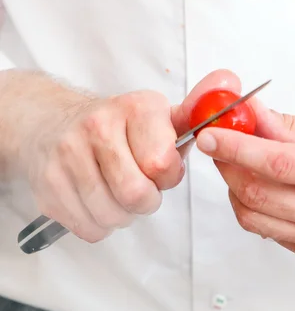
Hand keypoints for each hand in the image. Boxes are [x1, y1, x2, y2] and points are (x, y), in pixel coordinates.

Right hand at [21, 69, 240, 242]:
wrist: (49, 123)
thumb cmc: (115, 128)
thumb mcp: (156, 116)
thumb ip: (196, 111)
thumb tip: (230, 83)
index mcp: (135, 108)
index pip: (162, 165)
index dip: (166, 178)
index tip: (158, 168)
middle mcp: (98, 125)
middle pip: (136, 196)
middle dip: (144, 201)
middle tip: (137, 186)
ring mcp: (68, 155)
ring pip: (112, 216)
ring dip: (121, 214)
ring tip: (114, 191)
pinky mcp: (48, 184)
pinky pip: (88, 227)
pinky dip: (97, 224)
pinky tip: (94, 199)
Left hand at [196, 108, 294, 262]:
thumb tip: (254, 116)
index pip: (276, 162)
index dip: (236, 148)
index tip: (211, 135)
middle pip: (257, 193)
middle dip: (227, 166)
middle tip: (220, 145)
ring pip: (253, 217)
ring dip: (234, 188)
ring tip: (239, 166)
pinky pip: (265, 231)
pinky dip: (252, 207)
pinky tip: (260, 188)